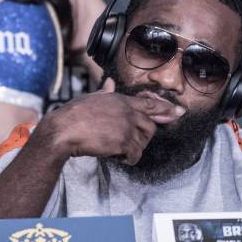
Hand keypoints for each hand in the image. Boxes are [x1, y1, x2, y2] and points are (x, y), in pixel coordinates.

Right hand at [44, 78, 185, 164]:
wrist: (63, 130)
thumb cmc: (72, 115)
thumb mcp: (91, 98)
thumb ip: (105, 91)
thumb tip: (110, 82)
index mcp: (121, 99)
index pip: (150, 103)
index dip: (165, 108)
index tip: (178, 111)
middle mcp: (127, 111)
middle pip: (150, 126)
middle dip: (142, 137)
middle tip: (126, 143)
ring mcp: (127, 126)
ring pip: (143, 141)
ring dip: (133, 148)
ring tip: (115, 148)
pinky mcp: (124, 142)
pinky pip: (136, 154)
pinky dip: (128, 159)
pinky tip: (116, 156)